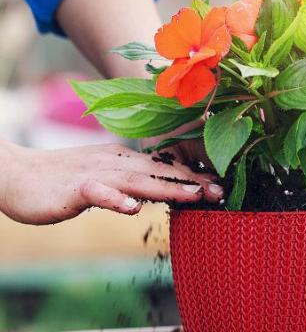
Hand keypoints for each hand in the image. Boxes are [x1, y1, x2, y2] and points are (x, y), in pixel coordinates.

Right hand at [0, 142, 222, 224]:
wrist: (19, 175)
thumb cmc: (66, 179)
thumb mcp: (108, 178)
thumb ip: (133, 182)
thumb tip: (161, 189)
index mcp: (126, 161)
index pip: (166, 168)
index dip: (194, 176)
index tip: (221, 185)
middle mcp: (117, 164)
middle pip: (160, 173)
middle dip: (192, 182)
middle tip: (222, 191)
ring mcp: (97, 174)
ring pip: (137, 181)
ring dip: (167, 187)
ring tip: (194, 194)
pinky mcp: (75, 188)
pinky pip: (98, 193)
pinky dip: (115, 199)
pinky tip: (132, 208)